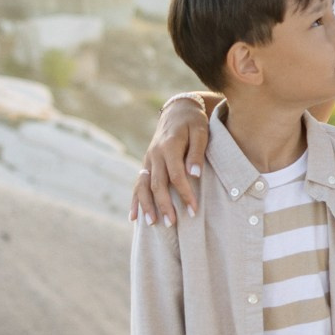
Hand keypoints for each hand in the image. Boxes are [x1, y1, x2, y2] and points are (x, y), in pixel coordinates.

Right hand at [133, 99, 212, 222]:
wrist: (177, 111)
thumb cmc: (193, 122)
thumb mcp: (201, 132)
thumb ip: (196, 152)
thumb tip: (194, 174)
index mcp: (169, 146)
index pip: (176, 175)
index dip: (184, 194)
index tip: (194, 210)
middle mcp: (155, 154)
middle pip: (157, 184)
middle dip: (163, 205)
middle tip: (172, 223)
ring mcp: (148, 159)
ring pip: (143, 186)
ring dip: (146, 205)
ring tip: (152, 223)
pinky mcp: (146, 164)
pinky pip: (137, 184)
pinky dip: (135, 200)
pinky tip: (133, 217)